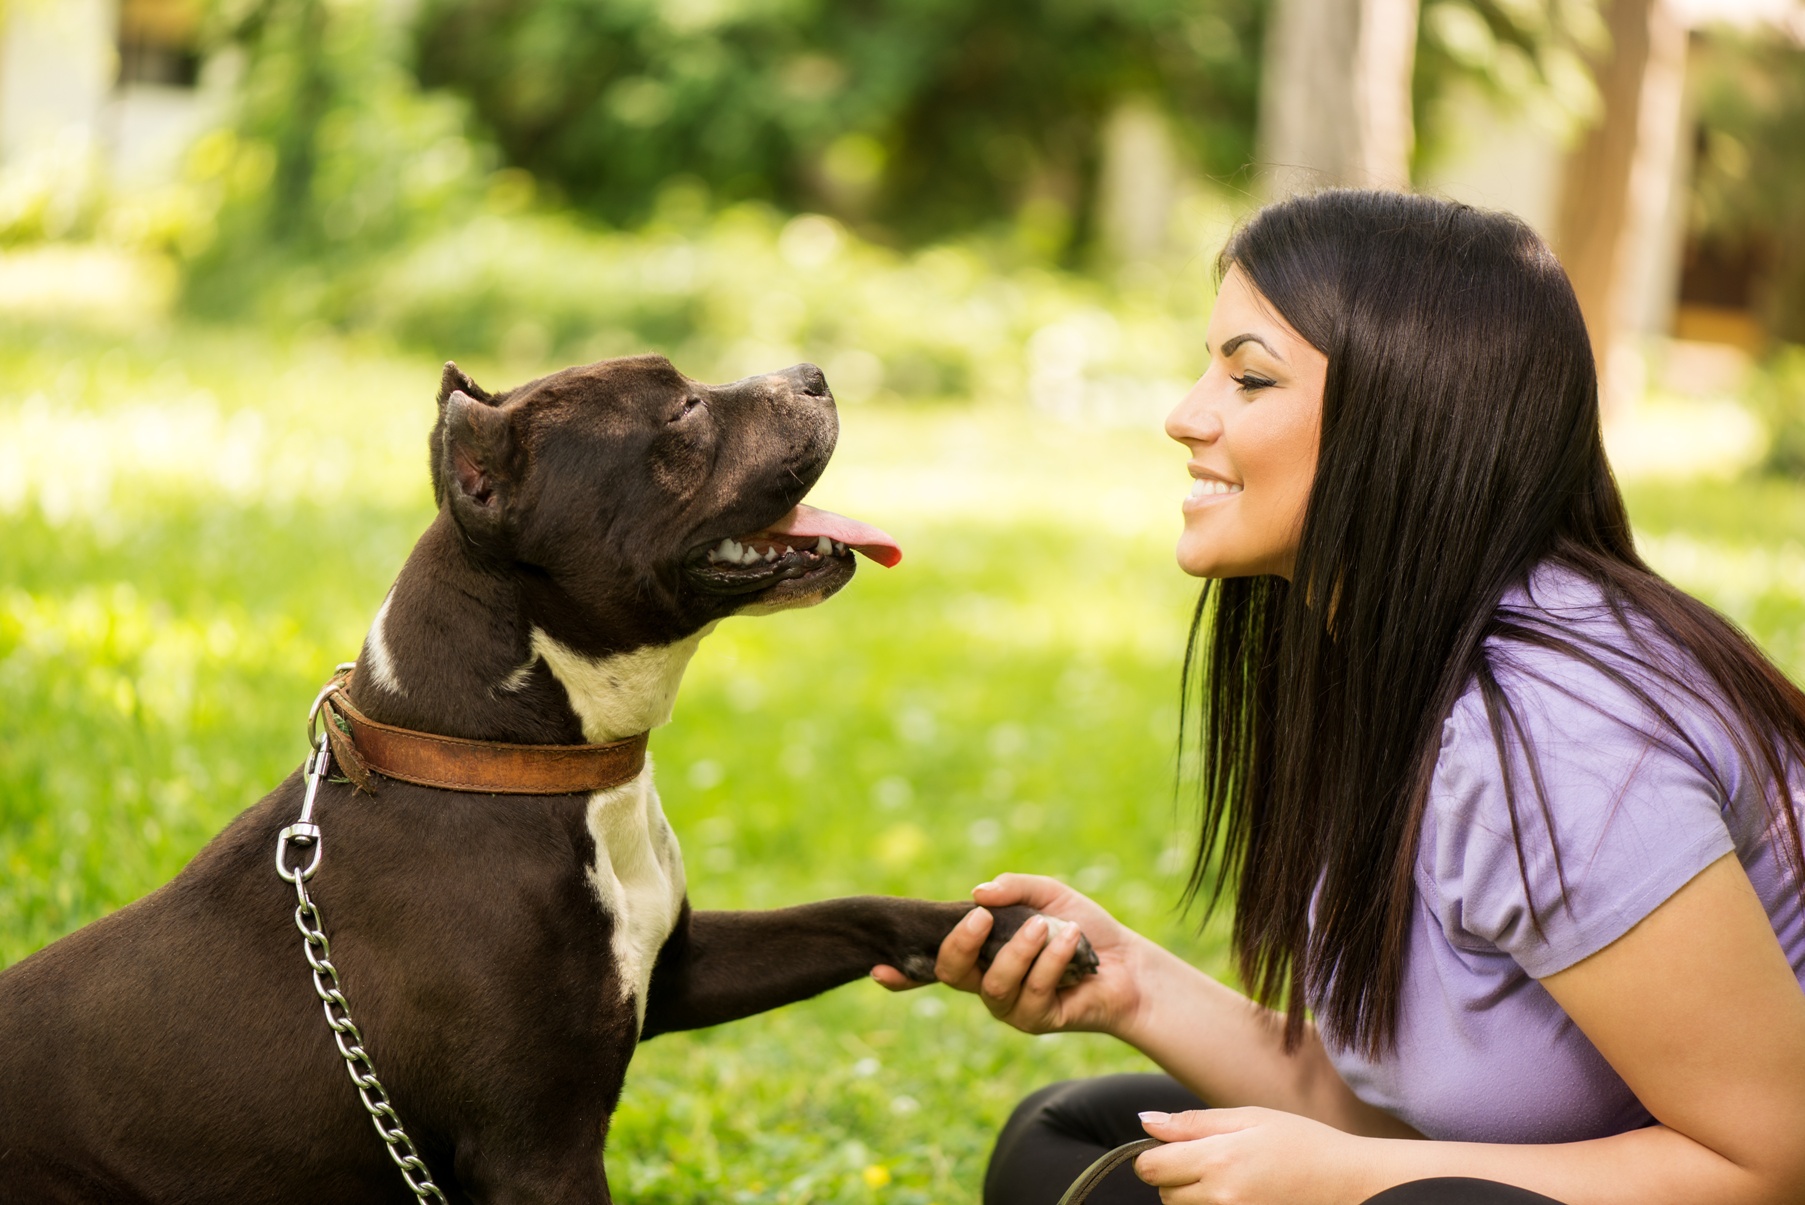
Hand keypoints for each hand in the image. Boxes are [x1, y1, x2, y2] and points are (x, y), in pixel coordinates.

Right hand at [910, 873, 1147, 1036]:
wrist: (1127, 963)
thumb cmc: (1083, 928)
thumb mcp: (1047, 894)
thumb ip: (1013, 889)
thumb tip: (977, 893)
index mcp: (981, 951)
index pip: (935, 961)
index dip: (902, 973)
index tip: (877, 968)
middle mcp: (986, 981)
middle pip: (949, 973)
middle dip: (959, 942)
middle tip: (982, 917)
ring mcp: (1009, 1005)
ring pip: (993, 983)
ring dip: (1018, 949)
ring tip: (1045, 925)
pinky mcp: (1035, 1021)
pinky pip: (1031, 991)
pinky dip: (1050, 960)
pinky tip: (1068, 939)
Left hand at [1133, 1108, 1371, 1204]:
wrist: (1350, 1184)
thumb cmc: (1302, 1143)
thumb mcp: (1250, 1118)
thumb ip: (1194, 1123)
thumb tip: (1146, 1122)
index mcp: (1218, 1161)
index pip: (1150, 1167)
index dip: (1154, 1154)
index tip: (1174, 1145)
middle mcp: (1221, 1199)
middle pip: (1163, 1193)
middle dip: (1175, 1175)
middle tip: (1212, 1158)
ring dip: (1192, 1195)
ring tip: (1230, 1177)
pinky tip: (1240, 1195)